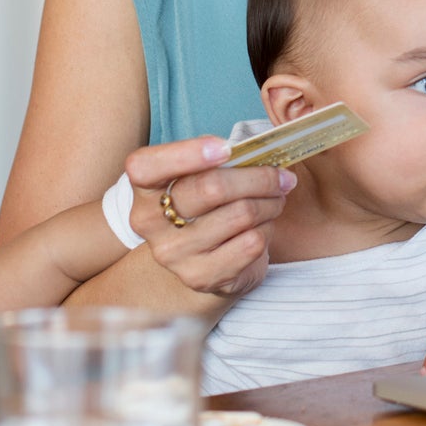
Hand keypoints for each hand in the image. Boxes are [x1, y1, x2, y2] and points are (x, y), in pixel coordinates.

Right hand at [123, 137, 294, 299]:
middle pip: (211, 188)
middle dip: (258, 177)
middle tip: (280, 176)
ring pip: (241, 214)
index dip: (186, 153)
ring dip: (270, 203)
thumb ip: (217, 160)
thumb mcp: (202, 178)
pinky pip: (251, 243)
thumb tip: (256, 151)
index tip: (226, 148)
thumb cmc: (207, 207)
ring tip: (275, 201)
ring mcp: (174, 254)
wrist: (204, 262)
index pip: (146, 166)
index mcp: (144, 189)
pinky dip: (267, 230)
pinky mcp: (200, 277)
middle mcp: (150, 223)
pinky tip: (262, 228)